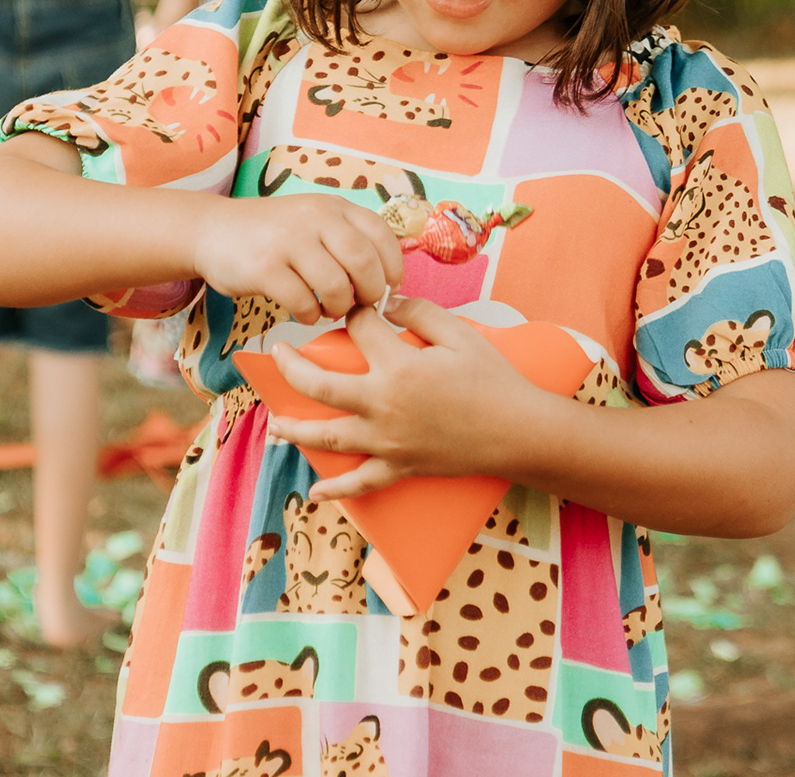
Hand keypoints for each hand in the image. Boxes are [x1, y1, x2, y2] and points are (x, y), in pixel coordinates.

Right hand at [194, 195, 404, 324]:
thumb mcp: (313, 220)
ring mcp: (288, 241)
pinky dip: (311, 315)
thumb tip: (385, 281)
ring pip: (336, 285)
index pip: (381, 234)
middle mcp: (313, 218)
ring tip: (330, 309)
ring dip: (340, 307)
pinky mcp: (264, 268)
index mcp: (332, 206)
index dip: (393, 266)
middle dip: (369, 291)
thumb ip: (346, 239)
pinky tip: (305, 312)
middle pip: (363, 261)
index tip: (389, 287)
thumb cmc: (273, 235)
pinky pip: (303, 302)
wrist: (212, 231)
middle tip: (361, 304)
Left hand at [263, 297, 545, 498]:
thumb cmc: (493, 379)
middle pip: (320, 384)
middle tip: (277, 353)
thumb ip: (420, 313)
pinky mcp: (400, 466)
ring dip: (296, 428)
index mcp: (399, 366)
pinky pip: (361, 482)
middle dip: (291, 367)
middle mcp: (383, 404)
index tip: (360, 308)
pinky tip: (316, 492)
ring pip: (328, 435)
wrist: (518, 432)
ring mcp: (388, 440)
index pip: (359, 329)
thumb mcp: (460, 335)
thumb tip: (388, 303)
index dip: (356, 312)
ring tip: (275, 423)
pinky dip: (337, 489)